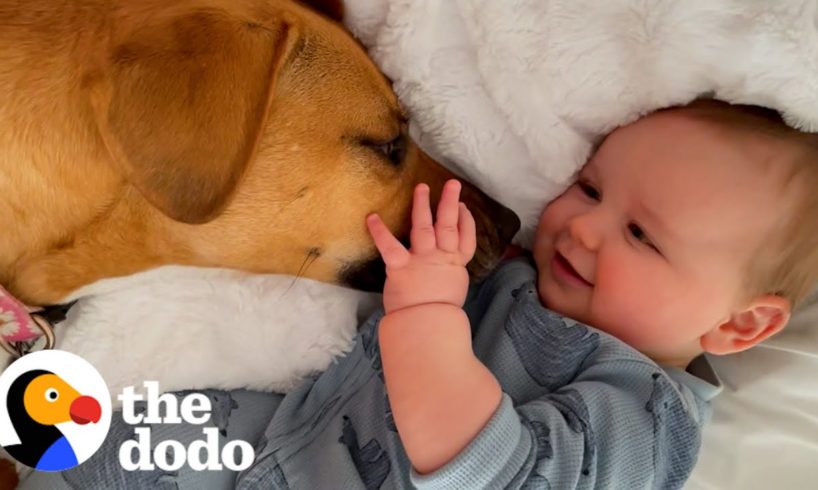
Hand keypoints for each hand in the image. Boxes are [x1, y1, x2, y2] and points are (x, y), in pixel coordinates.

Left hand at [366, 180, 475, 312]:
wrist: (427, 325)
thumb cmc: (440, 315)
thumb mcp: (452, 292)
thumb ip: (450, 277)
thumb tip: (446, 275)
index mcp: (455, 266)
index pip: (466, 240)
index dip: (466, 222)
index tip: (464, 208)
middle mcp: (441, 258)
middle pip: (449, 225)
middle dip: (450, 203)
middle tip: (452, 184)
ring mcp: (421, 260)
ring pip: (425, 227)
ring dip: (422, 206)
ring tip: (422, 187)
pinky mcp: (401, 266)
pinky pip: (390, 245)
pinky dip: (380, 231)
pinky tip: (372, 217)